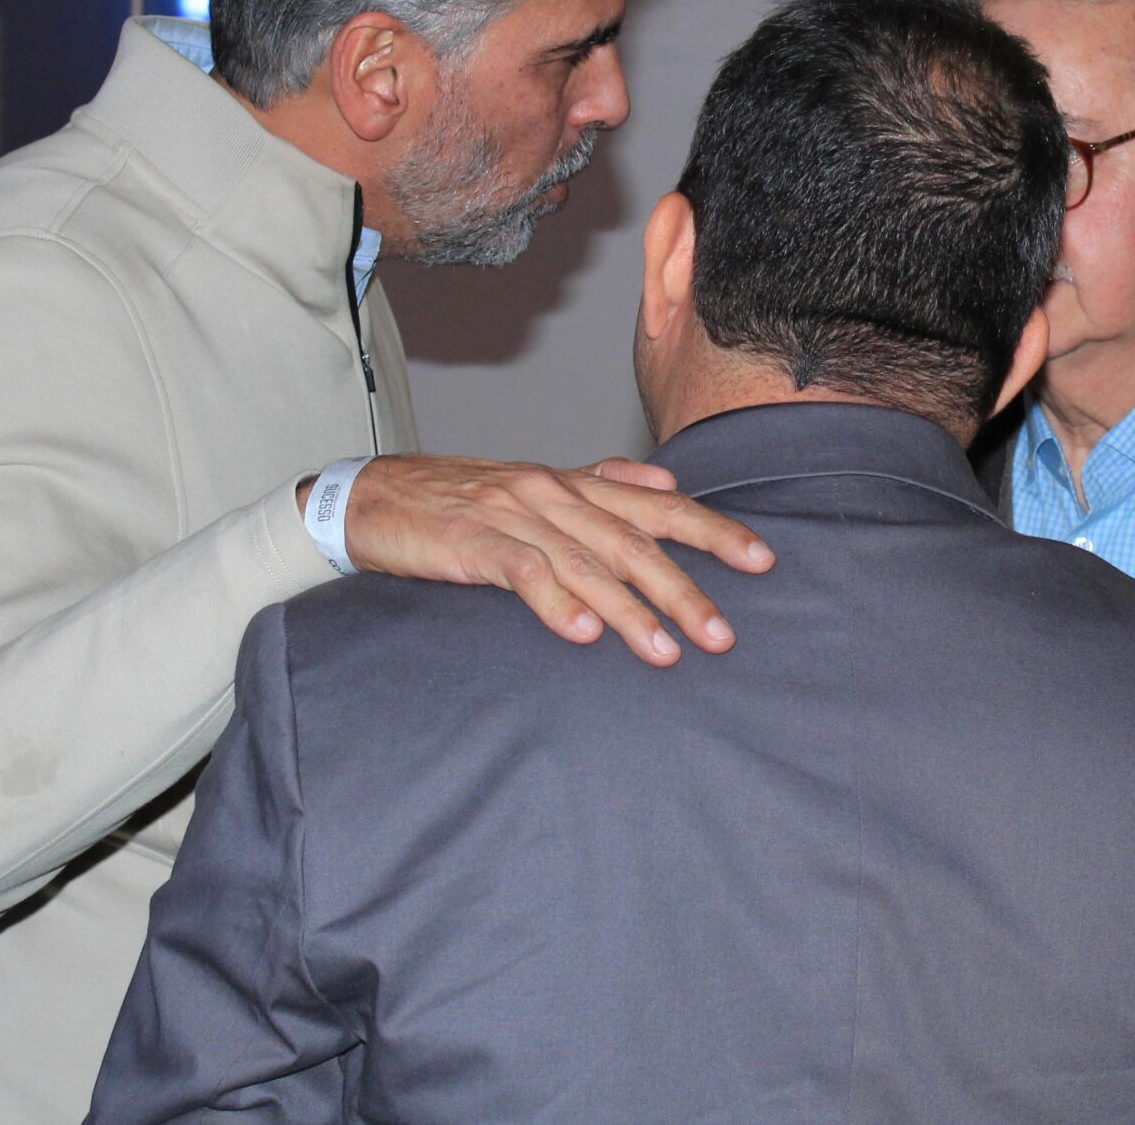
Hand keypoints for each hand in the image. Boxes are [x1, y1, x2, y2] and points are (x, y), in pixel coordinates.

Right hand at [331, 454, 774, 666]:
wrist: (372, 498)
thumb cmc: (458, 500)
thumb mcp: (536, 485)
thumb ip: (603, 483)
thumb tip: (666, 481)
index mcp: (574, 482)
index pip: (659, 505)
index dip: (712, 531)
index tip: (762, 560)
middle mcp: (552, 493)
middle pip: (634, 542)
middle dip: (684, 590)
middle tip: (723, 635)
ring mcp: (513, 516)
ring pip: (587, 563)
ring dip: (630, 611)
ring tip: (664, 653)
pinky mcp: (472, 543)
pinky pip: (522, 572)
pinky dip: (554, 602)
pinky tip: (581, 633)